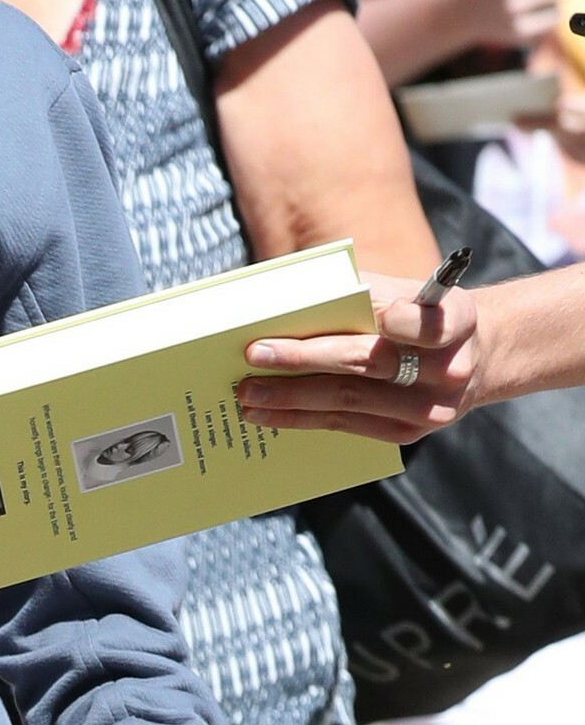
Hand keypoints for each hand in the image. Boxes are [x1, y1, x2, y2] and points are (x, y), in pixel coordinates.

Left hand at [238, 274, 480, 444]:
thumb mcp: (408, 290)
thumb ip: (363, 290)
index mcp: (458, 320)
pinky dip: (304, 418)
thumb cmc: (421, 313)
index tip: (367, 311)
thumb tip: (287, 296)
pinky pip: (347, 426)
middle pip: (371, 363)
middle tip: (256, 354)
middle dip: (306, 358)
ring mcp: (431, 407)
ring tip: (248, 393)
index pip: (429, 320)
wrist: (476, 357)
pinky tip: (270, 413)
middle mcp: (451, 368)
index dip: (400, 319)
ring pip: (351, 400)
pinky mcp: (409, 433)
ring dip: (292, 398)